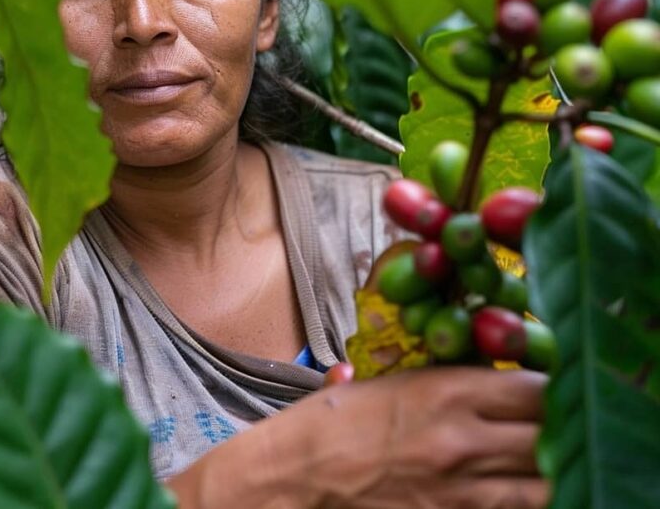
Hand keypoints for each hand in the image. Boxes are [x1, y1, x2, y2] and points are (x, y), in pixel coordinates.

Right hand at [166, 367, 546, 508]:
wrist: (294, 481)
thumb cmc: (328, 426)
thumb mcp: (379, 383)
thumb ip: (423, 374)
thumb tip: (452, 362)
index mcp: (445, 392)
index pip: (535, 386)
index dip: (555, 384)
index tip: (554, 382)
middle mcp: (464, 440)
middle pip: (551, 434)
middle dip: (563, 426)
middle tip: (557, 419)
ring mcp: (464, 490)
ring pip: (548, 483)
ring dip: (554, 468)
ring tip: (546, 457)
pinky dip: (526, 499)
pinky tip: (520, 488)